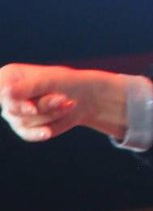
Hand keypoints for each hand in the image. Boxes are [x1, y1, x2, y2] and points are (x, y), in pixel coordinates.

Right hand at [0, 64, 128, 142]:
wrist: (86, 98)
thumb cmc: (68, 83)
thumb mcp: (51, 81)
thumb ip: (29, 87)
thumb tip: (5, 92)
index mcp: (10, 76)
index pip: (1, 89)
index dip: (11, 101)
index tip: (32, 109)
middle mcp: (8, 95)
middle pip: (14, 108)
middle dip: (42, 106)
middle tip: (64, 98)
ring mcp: (14, 113)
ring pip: (24, 121)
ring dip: (50, 114)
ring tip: (68, 104)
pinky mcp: (24, 127)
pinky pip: (27, 134)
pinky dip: (42, 131)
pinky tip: (49, 131)